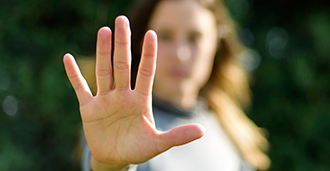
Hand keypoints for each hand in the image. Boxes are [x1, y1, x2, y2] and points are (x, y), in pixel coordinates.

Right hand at [63, 15, 204, 169]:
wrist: (115, 160)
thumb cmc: (138, 149)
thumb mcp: (158, 143)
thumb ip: (177, 136)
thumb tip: (202, 131)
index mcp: (141, 100)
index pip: (146, 72)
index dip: (148, 54)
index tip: (152, 33)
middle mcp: (123, 95)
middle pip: (123, 65)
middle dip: (123, 43)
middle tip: (121, 20)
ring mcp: (105, 100)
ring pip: (104, 71)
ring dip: (103, 52)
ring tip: (104, 30)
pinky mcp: (89, 108)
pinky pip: (80, 88)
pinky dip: (74, 75)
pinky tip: (68, 58)